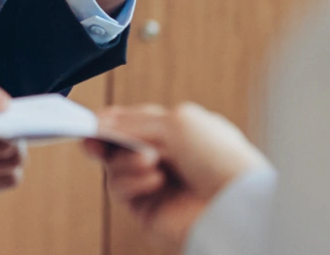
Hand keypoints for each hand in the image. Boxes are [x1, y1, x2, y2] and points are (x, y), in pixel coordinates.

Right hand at [84, 103, 272, 251]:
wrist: (235, 206)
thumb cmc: (222, 160)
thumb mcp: (177, 122)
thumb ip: (134, 121)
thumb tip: (100, 123)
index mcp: (181, 131)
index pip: (136, 121)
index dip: (113, 119)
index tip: (93, 119)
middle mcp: (168, 158)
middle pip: (120, 143)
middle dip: (106, 139)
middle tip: (94, 137)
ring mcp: (157, 184)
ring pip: (115, 166)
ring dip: (126, 160)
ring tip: (149, 160)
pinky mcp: (146, 209)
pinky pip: (120, 189)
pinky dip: (130, 181)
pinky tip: (153, 179)